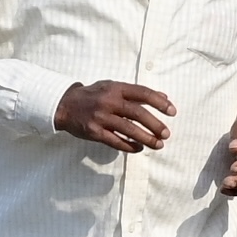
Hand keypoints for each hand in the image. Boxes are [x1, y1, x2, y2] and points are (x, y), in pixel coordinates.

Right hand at [54, 80, 173, 151]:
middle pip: (137, 114)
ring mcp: (100, 117)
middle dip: (155, 125)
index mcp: (115, 88)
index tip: (173, 112)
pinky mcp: (93, 131)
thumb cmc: (93, 95)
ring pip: (128, 129)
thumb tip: (164, 97)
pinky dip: (129, 146)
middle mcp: (108, 102)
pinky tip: (139, 148)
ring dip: (146, 139)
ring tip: (159, 145)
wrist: (63, 104)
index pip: (142, 93)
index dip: (160, 103)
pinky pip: (115, 141)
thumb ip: (137, 93)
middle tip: (167, 134)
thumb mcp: (113, 87)